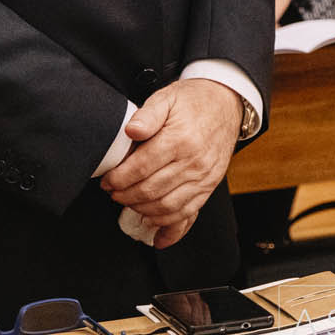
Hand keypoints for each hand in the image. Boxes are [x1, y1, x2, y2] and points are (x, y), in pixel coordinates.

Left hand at [100, 78, 243, 248]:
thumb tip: (131, 130)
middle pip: (151, 191)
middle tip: (113, 193)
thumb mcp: (167, 98)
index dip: (118, 179)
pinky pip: (189, 214)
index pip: (141, 168)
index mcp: (180, 140)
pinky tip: (157, 236)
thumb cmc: (193, 101)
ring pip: (167, 207)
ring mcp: (203, 177)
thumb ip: (147, 114)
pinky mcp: (209, 186)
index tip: (107, 180)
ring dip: (143, 211)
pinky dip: (171, 228)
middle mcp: (193, 162)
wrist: (227, 103)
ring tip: (129, 203)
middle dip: (125, 196)